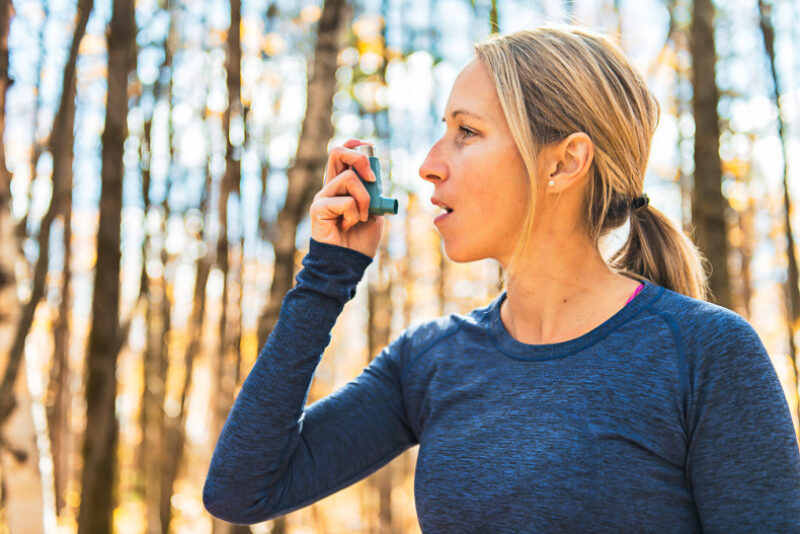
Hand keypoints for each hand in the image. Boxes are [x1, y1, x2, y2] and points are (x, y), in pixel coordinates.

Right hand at [310, 139, 385, 257]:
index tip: (368, 145)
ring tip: (362, 217)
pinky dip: (354, 214)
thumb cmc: (360, 240)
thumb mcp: (375, 212)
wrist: (348, 264)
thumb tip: (375, 175)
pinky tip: (348, 226)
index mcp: (342, 185)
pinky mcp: (318, 208)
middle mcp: (330, 187)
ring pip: (349, 178)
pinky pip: (345, 201)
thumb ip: (374, 193)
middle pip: (336, 152)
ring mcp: (322, 196)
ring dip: (365, 199)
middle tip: (373, 179)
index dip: (354, 145)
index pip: (341, 154)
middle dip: (360, 159)